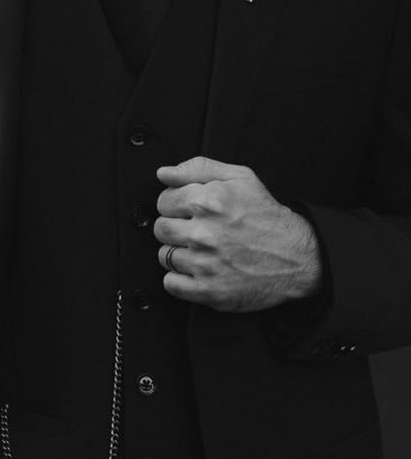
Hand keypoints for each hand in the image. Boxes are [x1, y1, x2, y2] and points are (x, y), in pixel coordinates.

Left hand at [153, 156, 321, 312]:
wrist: (296, 257)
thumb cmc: (268, 218)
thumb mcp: (240, 179)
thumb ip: (198, 169)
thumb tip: (164, 173)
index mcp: (209, 202)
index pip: (164, 201)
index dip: (175, 205)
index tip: (188, 211)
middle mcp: (204, 233)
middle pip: (161, 229)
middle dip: (175, 228)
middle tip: (197, 231)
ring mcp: (204, 264)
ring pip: (164, 256)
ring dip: (179, 253)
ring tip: (203, 250)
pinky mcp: (207, 290)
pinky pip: (170, 283)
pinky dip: (179, 278)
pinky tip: (199, 269)